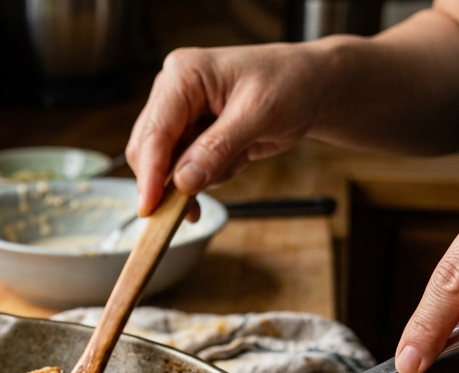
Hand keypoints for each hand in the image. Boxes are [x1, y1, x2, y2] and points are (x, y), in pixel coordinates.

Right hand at [125, 44, 325, 216]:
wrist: (310, 87)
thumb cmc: (289, 84)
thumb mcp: (258, 115)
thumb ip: (217, 148)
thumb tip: (183, 181)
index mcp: (183, 75)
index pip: (155, 130)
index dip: (150, 172)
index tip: (150, 208)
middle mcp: (173, 92)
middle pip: (149, 149)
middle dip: (170, 181)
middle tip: (190, 211)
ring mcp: (181, 114)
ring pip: (165, 164)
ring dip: (196, 178)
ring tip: (237, 161)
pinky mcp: (192, 133)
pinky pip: (184, 168)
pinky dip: (207, 176)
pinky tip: (235, 161)